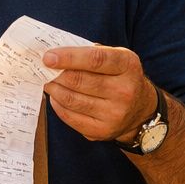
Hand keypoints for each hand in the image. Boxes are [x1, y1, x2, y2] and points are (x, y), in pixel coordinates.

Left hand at [42, 45, 157, 143]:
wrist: (141, 110)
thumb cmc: (121, 76)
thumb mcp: (116, 57)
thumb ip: (90, 52)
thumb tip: (56, 53)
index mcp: (128, 65)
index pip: (95, 59)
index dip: (68, 57)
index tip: (48, 57)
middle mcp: (124, 91)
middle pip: (79, 80)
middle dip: (56, 74)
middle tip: (43, 69)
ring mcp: (114, 114)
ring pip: (72, 100)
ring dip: (54, 89)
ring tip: (48, 82)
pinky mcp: (102, 131)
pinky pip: (70, 117)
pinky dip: (58, 105)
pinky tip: (56, 97)